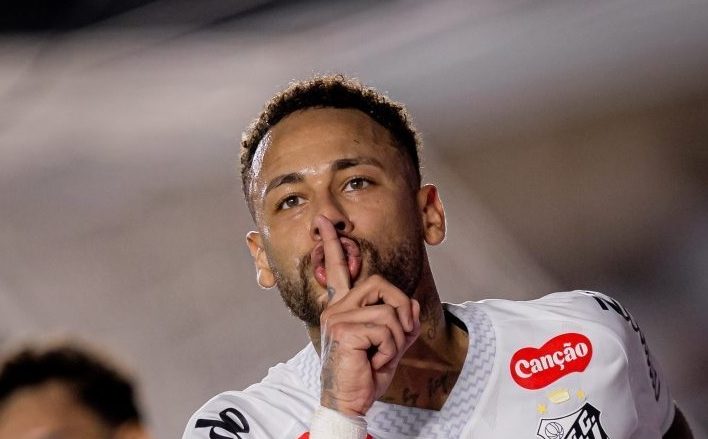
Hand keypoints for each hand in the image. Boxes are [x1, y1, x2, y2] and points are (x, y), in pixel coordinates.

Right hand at [316, 216, 420, 415]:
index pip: (338, 269)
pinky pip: (385, 328)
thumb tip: (407, 302)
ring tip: (381, 356)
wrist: (350, 402)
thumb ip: (399, 318)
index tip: (324, 222)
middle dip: (400, 307)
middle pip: (380, 283)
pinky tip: (374, 361)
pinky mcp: (343, 330)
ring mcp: (337, 317)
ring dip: (396, 339)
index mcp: (343, 307)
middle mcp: (336, 308)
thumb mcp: (390, 342)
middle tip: (400, 335)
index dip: (332, 243)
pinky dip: (390, 349)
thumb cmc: (365, 373)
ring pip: (388, 311)